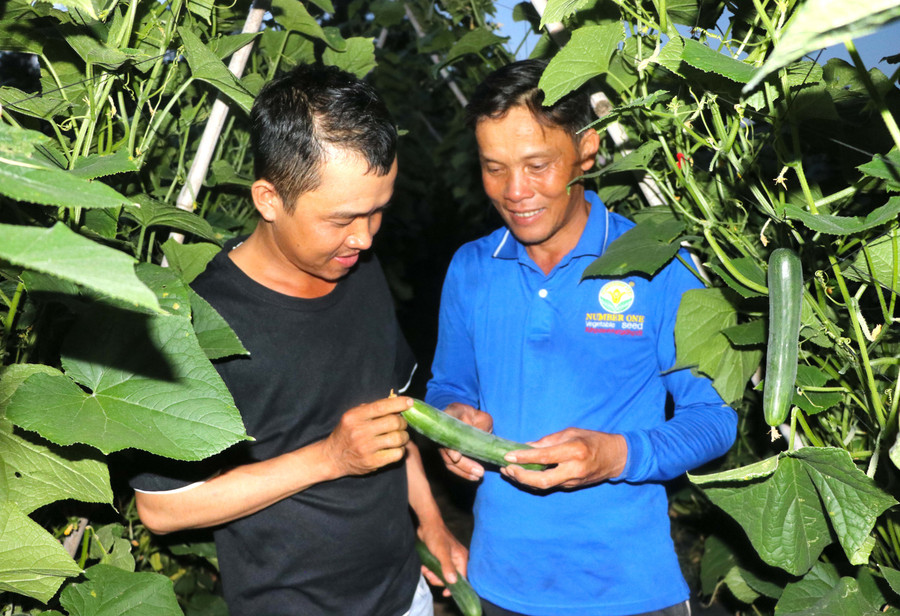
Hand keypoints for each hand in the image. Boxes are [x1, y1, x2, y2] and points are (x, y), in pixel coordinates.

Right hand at [322, 396, 411, 476]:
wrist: (332, 457)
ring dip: (404, 436)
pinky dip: (401, 449)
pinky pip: (397, 454)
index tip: (410, 402)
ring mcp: (366, 448)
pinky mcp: (372, 462)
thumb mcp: (353, 416)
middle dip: (403, 422)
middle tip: (402, 424)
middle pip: (393, 422)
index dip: (399, 403)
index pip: (381, 406)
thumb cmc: (347, 433)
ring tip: (401, 436)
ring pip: (397, 438)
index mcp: (355, 416)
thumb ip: (372, 409)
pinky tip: (396, 447)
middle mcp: (360, 432)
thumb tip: (396, 401)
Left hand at [417, 522, 467, 595]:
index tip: (445, 593)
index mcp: (461, 558)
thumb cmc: (436, 536)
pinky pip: (437, 570)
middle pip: (450, 578)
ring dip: (432, 575)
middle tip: (429, 574)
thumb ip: (448, 567)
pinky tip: (425, 567)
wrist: (427, 525)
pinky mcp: (441, 558)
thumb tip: (453, 582)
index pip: (462, 578)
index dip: (454, 587)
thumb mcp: (441, 552)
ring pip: (442, 575)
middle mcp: (457, 560)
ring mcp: (449, 559)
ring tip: (425, 569)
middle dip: (438, 579)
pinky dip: (430, 570)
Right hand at [438, 403, 491, 480]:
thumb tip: (481, 443)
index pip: (445, 431)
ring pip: (448, 461)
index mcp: (450, 415)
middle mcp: (442, 430)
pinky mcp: (447, 454)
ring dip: (464, 471)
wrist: (470, 418)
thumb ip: (481, 427)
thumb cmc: (477, 417)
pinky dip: (463, 472)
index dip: (449, 446)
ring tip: (478, 475)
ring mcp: (443, 443)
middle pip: (446, 451)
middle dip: (463, 464)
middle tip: (479, 471)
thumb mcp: (483, 418)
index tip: (456, 457)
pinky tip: (474, 477)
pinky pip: (452, 465)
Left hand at [500, 428, 626, 489]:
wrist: (615, 457)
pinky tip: (524, 474)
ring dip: (524, 480)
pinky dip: (534, 481)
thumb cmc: (592, 440)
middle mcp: (574, 469)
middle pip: (542, 481)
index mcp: (574, 451)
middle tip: (507, 469)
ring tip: (509, 472)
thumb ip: (547, 441)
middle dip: (521, 477)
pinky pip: (550, 485)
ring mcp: (574, 481)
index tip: (508, 456)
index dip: (524, 458)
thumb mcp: (570, 433)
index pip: (544, 457)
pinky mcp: (572, 486)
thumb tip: (525, 446)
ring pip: (544, 486)